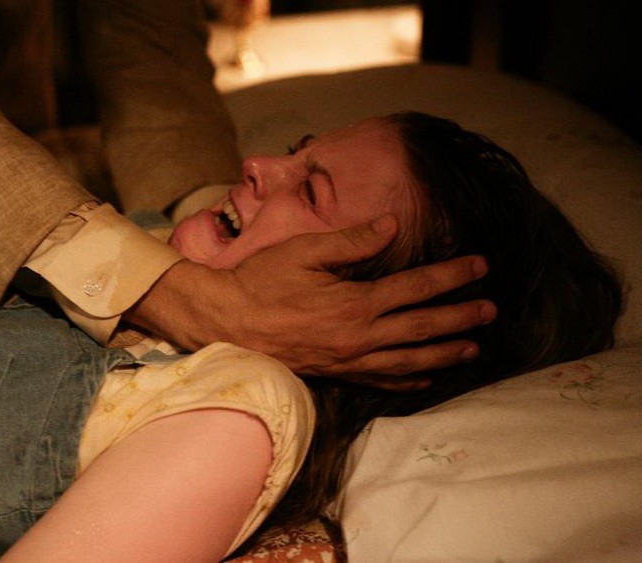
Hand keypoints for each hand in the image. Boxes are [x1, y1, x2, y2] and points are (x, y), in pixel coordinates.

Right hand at [126, 217, 496, 388]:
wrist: (224, 321)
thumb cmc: (261, 281)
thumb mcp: (304, 250)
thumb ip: (352, 241)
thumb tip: (392, 226)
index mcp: (355, 303)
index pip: (416, 287)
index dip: (452, 275)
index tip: (480, 265)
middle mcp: (359, 337)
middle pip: (422, 327)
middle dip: (460, 317)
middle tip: (491, 310)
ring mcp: (348, 360)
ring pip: (409, 361)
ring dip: (444, 354)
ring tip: (473, 348)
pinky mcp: (335, 373)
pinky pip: (380, 381)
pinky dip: (408, 381)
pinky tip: (426, 379)